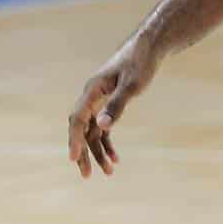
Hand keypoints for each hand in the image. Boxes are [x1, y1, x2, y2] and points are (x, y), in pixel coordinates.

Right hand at [66, 43, 157, 177]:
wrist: (148, 48)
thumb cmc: (140, 64)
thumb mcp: (132, 86)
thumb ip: (117, 106)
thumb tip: (103, 127)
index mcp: (92, 91)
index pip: (77, 119)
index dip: (74, 140)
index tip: (74, 160)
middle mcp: (91, 97)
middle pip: (80, 129)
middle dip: (83, 152)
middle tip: (87, 175)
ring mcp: (99, 100)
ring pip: (92, 131)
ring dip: (97, 151)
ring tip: (109, 172)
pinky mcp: (108, 102)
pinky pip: (102, 127)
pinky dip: (107, 142)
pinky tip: (116, 157)